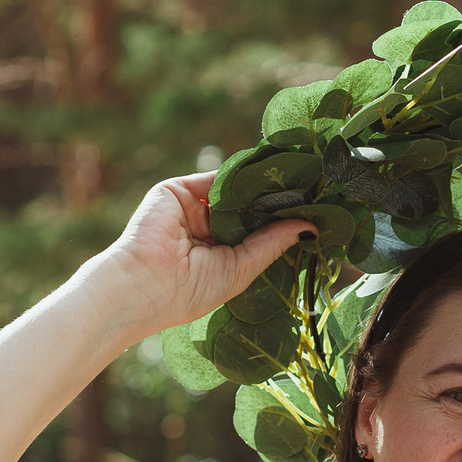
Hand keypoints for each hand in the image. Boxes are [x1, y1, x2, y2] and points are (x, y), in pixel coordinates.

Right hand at [88, 173, 318, 345]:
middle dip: (276, 197)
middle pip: (249, 205)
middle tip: (315, 187)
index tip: (314, 208)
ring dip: (263, 183)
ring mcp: (193, 207)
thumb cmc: (191, 290)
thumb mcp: (242, 267)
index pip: (257, 228)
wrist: (146, 283)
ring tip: (300, 176)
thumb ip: (272, 243)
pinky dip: (242, 173)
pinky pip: (217, 176)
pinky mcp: (178, 189)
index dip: (282, 219)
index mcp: (220, 251)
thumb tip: (311, 226)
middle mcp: (208, 227)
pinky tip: (269, 171)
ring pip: (235, 188)